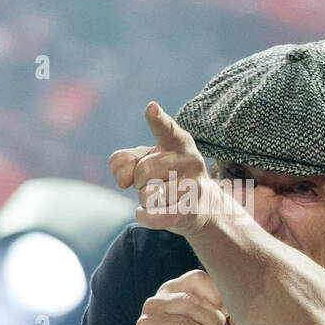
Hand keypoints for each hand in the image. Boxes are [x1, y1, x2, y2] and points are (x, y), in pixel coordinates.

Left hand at [109, 102, 240, 236]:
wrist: (201, 207)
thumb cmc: (167, 177)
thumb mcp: (142, 160)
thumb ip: (122, 161)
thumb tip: (123, 180)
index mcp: (178, 142)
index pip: (166, 129)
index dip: (157, 119)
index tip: (151, 108)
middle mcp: (191, 161)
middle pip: (143, 170)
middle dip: (140, 181)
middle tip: (156, 182)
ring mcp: (194, 186)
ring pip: (148, 194)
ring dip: (146, 200)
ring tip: (163, 197)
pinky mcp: (191, 210)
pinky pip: (155, 216)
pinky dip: (145, 216)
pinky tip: (147, 213)